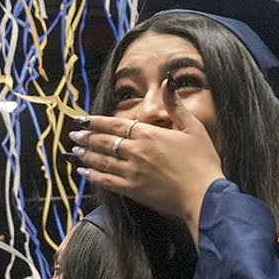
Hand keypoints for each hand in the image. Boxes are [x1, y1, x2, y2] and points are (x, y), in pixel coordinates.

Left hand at [71, 113, 224, 238]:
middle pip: (105, 141)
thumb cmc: (202, 161)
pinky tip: (84, 173)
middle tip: (73, 134)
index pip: (115, 124)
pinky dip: (93, 176)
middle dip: (87, 137)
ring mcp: (132, 172)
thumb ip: (175, 105)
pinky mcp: (133, 190)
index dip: (96, 121)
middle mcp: (136, 151)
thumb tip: (165, 82)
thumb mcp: (193, 128)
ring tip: (74, 151)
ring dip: (86, 155)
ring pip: (102, 161)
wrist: (204, 195)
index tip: (82, 119)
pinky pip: (107, 181)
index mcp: (148, 134)